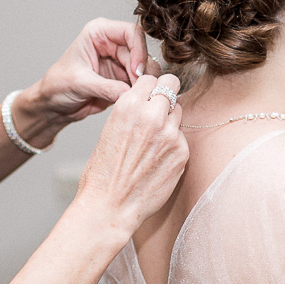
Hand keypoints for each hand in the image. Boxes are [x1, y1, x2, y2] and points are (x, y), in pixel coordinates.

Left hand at [14, 20, 149, 147]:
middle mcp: (112, 43)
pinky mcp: (123, 77)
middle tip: (139, 89)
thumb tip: (129, 92)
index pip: (131, 32)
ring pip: (145, 67)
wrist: (53, 105)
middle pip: (141, 51)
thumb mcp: (80, 84)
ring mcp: (119, 61)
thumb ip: (106, 87)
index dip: (139, 50)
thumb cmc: (57, 86)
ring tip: (135, 96)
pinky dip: (141, 91)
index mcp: (98, 33)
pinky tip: (134, 100)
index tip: (137, 71)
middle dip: (142, 72)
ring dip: (144, 82)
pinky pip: (141, 82)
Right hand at [75, 74, 187, 233]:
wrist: (110, 206)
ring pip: (178, 111)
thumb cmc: (102, 173)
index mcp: (128, 105)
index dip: (149, 87)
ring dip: (170, 119)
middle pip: (171, 85)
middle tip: (158, 109)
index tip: (148, 96)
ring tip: (154, 140)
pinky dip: (173, 144)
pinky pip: (182, 137)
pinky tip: (158, 159)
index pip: (150, 78)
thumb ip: (131, 112)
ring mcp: (170, 133)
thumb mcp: (109, 130)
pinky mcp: (182, 152)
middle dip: (165, 94)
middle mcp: (152, 114)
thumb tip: (147, 104)